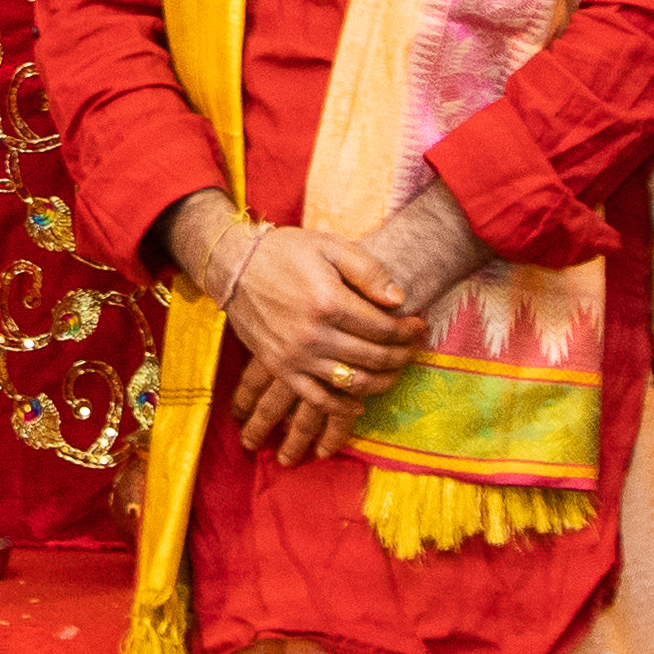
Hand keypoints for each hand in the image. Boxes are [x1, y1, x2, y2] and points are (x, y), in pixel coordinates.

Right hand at [198, 219, 413, 462]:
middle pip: (374, 357)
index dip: (408, 331)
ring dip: (382, 382)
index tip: (419, 326)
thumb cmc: (285, 252)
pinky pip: (316, 399)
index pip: (384, 328)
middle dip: (402, 356)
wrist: (234, 266)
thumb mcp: (330, 246)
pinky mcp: (280, 368)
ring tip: (395, 372)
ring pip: (352, 383)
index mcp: (330, 302)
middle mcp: (315, 335)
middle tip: (413, 349)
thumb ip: (368, 271)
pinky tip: (359, 404)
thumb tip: (399, 300)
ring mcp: (296, 356)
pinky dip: (341, 408)